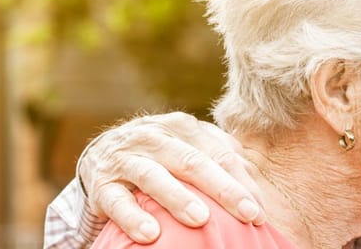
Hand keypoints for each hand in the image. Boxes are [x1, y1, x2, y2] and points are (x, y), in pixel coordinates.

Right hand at [78, 112, 266, 242]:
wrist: (100, 154)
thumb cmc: (159, 155)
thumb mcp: (186, 145)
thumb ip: (218, 154)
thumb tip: (251, 177)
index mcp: (181, 127)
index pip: (218, 153)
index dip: (241, 181)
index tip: (259, 209)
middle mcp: (153, 137)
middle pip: (192, 162)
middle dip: (223, 189)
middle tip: (247, 213)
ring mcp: (126, 159)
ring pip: (154, 177)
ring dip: (178, 198)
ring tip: (200, 219)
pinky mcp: (102, 183)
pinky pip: (117, 201)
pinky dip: (133, 218)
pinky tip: (151, 234)